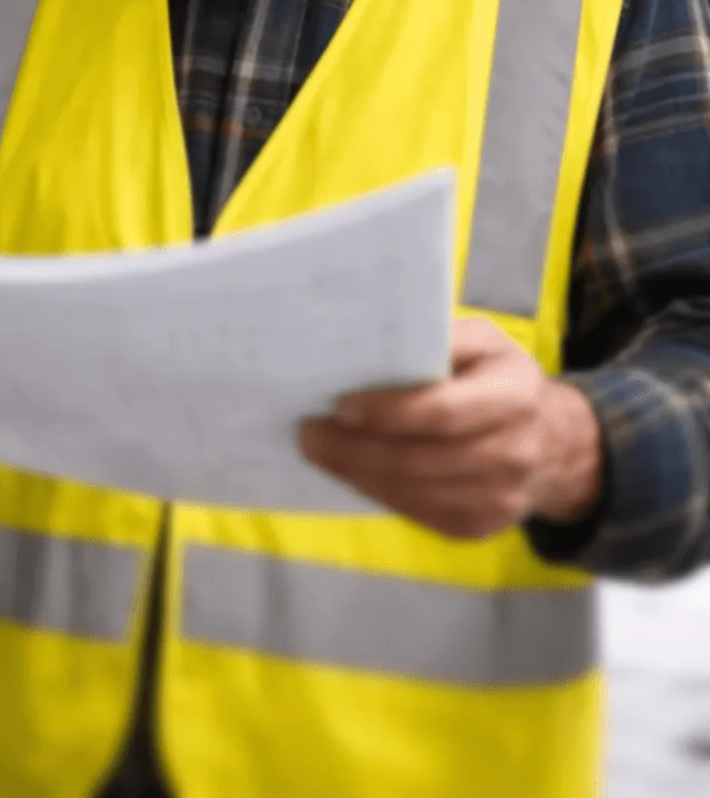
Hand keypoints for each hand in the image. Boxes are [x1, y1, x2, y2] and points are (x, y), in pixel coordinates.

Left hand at [299, 317, 602, 539]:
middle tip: (310, 433)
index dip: (388, 412)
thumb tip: (379, 345)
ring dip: (358, 473)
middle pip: (420, 458)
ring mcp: (499, 497)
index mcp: (514, 395)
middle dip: (356, 448)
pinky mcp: (481, 526)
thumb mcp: (486, 341)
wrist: (554, 444)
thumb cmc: (502, 378)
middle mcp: (513, 451)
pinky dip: (379, 492)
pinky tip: (353, 473)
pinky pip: (419, 513)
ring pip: (413, 491)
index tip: (341, 405)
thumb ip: (444, 338)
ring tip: (320, 451)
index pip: (443, 411)